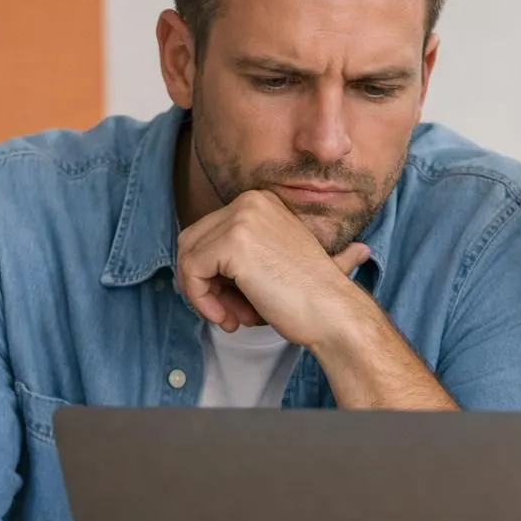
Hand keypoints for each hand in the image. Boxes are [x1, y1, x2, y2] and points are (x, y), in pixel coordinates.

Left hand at [175, 189, 371, 346]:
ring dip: (203, 295)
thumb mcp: (268, 262)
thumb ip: (236, 256)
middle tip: (227, 312)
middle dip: (202, 282)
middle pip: (192, 241)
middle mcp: (250, 201)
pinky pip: (191, 272)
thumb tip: (189, 271)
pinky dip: (201, 301)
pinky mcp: (232, 243)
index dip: (211, 272)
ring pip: (188, 257)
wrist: (333, 312)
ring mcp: (241, 219)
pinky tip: (230, 318)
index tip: (233, 302)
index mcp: (260, 202)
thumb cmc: (307, 296)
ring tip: (232, 318)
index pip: (208, 233)